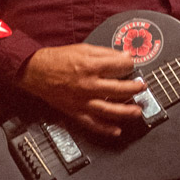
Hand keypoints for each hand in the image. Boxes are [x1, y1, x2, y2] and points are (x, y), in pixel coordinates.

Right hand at [17, 43, 143, 136]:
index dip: (130, 65)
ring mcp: (82, 100)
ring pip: (108, 109)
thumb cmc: (59, 59)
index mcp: (90, 66)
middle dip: (134, 88)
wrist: (37, 71)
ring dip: (126, 111)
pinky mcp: (75, 111)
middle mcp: (88, 85)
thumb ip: (106, 53)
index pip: (119, 67)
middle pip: (118, 89)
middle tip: (142, 87)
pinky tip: (116, 130)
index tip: (133, 65)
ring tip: (138, 111)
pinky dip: (104, 129)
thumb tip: (125, 57)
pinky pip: (92, 123)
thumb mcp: (84, 49)